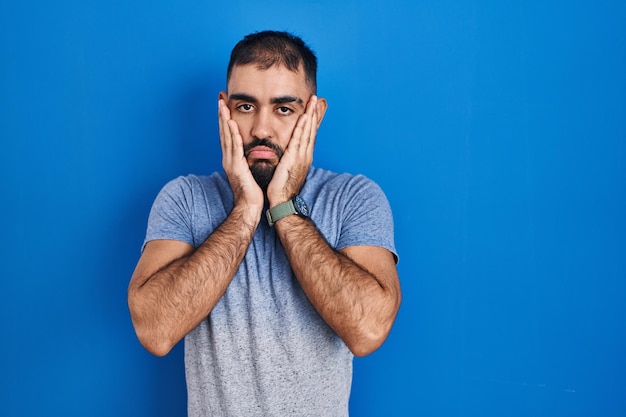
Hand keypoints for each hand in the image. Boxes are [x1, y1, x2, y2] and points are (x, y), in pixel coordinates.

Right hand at [218, 99, 263, 220]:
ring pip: (226, 137)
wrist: (249, 207)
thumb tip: (253, 152)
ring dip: (224, 120)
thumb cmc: (252, 192)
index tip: (226, 105)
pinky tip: (231, 123)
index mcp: (233, 159)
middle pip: (224, 132)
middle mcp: (229, 158)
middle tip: (220, 97)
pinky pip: (234, 148)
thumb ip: (248, 160)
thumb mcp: (250, 171)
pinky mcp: (236, 167)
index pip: (228, 135)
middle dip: (222, 114)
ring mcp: (230, 162)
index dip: (226, 119)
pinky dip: (232, 135)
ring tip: (222, 104)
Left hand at [267, 95, 318, 205]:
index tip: (312, 108)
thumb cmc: (282, 188)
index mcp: (303, 157)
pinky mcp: (294, 159)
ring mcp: (302, 157)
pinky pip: (299, 140)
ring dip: (310, 116)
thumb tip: (286, 155)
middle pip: (311, 130)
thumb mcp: (287, 170)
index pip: (308, 135)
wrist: (283, 202)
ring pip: (307, 132)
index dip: (311, 121)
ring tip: (312, 102)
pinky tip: (304, 117)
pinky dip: (303, 128)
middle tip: (316, 99)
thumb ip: (287, 160)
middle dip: (313, 114)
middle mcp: (305, 155)